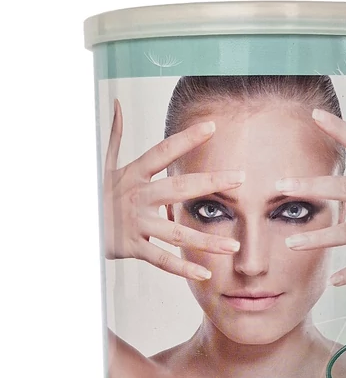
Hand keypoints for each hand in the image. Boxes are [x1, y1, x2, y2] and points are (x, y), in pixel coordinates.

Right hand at [103, 99, 244, 280]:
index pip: (163, 152)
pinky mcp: (132, 247)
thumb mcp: (104, 165)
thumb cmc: (95, 194)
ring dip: (207, 240)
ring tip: (234, 245)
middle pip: (178, 189)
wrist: (74, 225)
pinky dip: (183, 268)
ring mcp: (136, 223)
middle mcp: (137, 197)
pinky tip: (205, 273)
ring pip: (176, 232)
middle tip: (240, 178)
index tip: (212, 127)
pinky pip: (162, 259)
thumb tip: (117, 105)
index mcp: (133, 174)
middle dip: (211, 182)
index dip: (186, 139)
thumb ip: (115, 137)